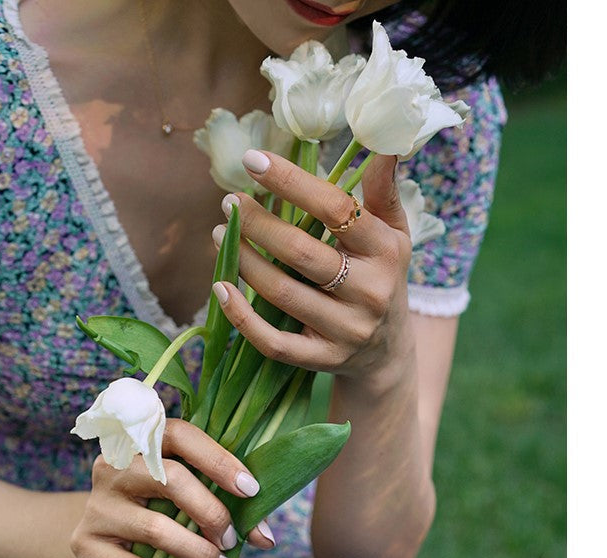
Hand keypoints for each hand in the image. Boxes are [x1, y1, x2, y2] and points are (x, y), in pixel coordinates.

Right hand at [70, 419, 273, 557]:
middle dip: (212, 513)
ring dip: (198, 553)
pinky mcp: (86, 543)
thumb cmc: (159, 506)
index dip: (218, 460)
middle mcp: (114, 466)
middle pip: (170, 479)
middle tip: (233, 540)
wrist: (101, 533)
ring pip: (156, 528)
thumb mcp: (189, 493)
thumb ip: (229, 505)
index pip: (181, 437)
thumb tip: (267, 539)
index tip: (251, 490)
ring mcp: (97, 504)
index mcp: (142, 441)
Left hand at [212, 150, 413, 385]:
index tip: (253, 161)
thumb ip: (383, 192)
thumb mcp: (394, 236)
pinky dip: (241, 317)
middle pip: (301, 252)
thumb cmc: (383, 278)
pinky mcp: (321, 360)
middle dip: (258, 223)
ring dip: (243, 260)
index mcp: (385, 251)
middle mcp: (369, 292)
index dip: (291, 182)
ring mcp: (345, 330)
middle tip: (229, 202)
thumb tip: (384, 142)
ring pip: (282, 293)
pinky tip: (219, 288)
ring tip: (218, 234)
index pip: (336, 209)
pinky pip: (273, 342)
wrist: (388, 352)